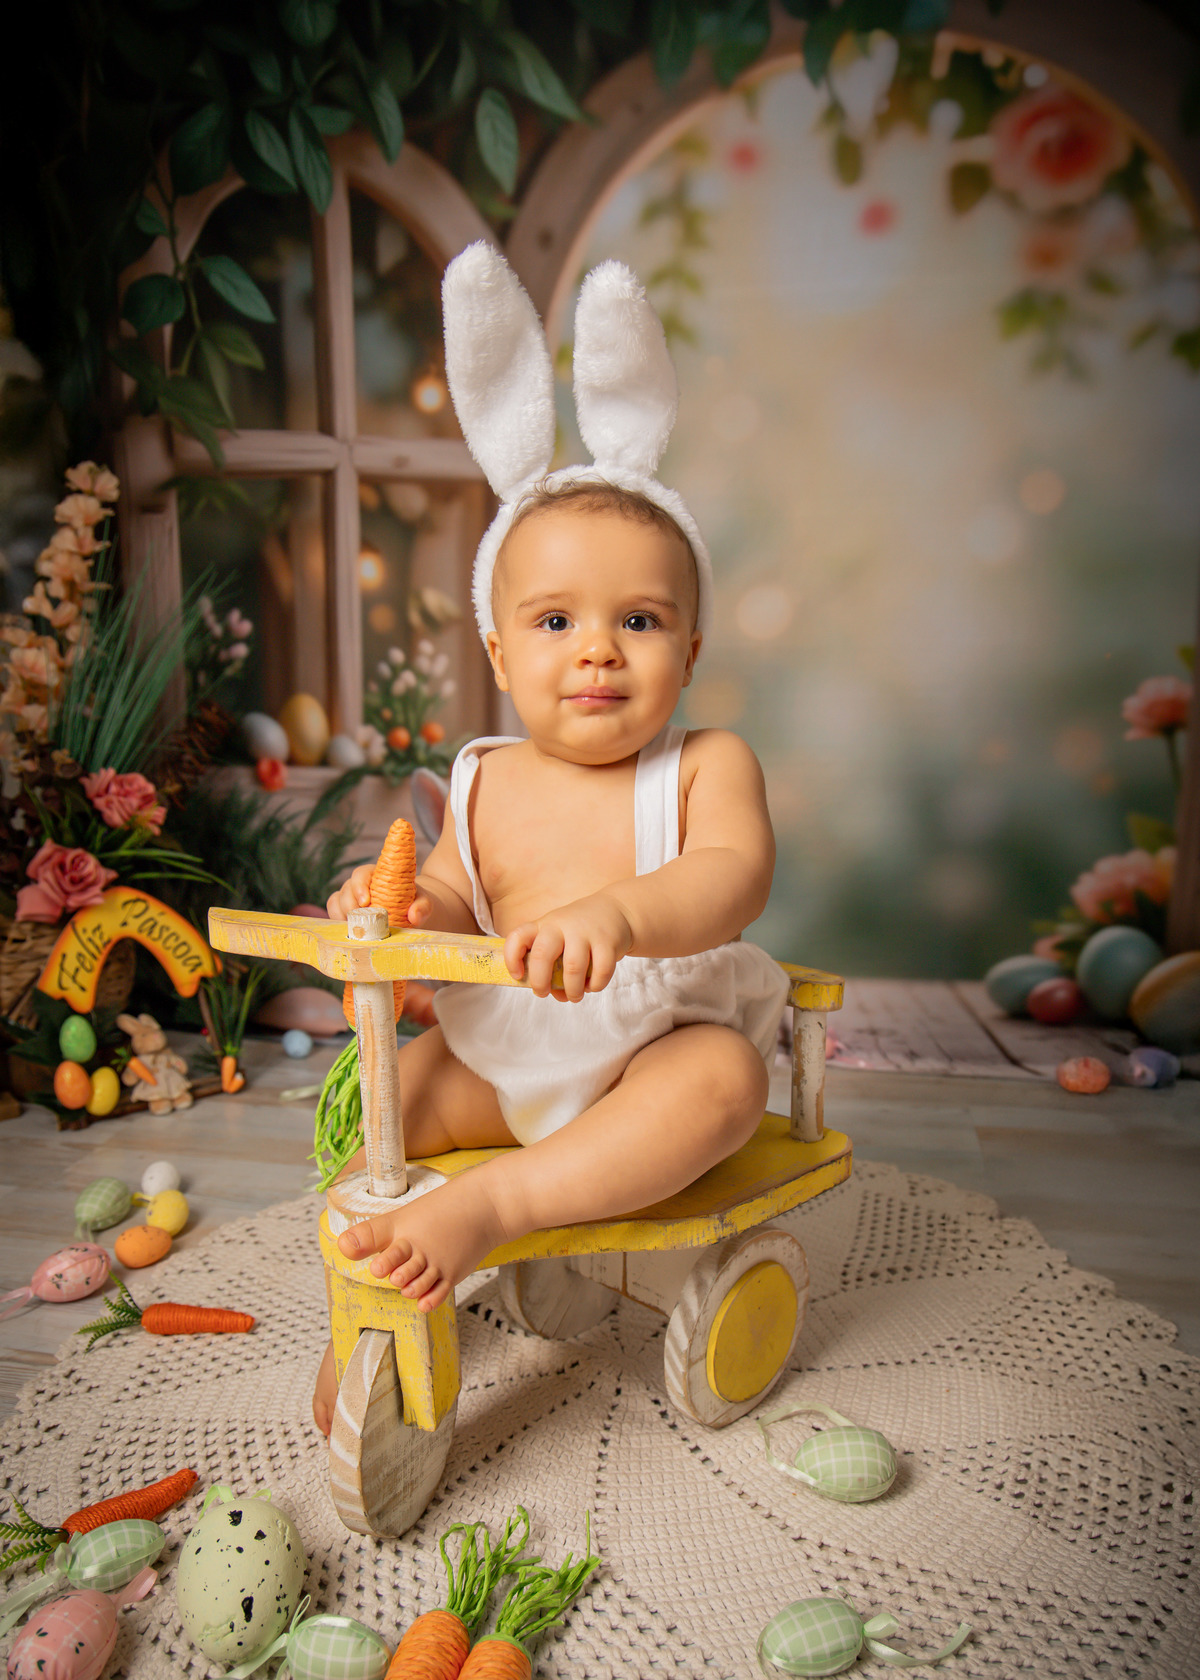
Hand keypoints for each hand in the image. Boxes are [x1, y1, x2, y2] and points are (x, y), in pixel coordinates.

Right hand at [326, 864, 435, 928]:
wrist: (411, 912)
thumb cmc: (416, 903)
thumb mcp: (424, 902)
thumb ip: (423, 906)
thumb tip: (414, 916)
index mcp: (377, 875)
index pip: (361, 874)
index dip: (359, 886)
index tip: (365, 901)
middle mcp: (360, 885)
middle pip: (346, 889)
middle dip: (349, 905)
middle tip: (359, 920)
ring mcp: (351, 898)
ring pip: (337, 901)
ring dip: (342, 915)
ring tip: (355, 929)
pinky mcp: (346, 912)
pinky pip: (334, 913)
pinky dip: (337, 922)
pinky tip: (348, 933)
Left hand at [503, 894, 632, 1002]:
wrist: (615, 909)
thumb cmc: (579, 932)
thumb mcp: (560, 939)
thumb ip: (553, 967)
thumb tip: (557, 994)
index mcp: (544, 925)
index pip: (518, 936)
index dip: (512, 958)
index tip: (517, 975)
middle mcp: (562, 925)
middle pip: (542, 954)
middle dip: (539, 981)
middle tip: (542, 993)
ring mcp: (585, 932)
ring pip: (573, 968)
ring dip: (572, 990)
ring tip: (574, 996)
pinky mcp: (607, 941)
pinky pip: (601, 971)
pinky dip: (595, 985)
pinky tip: (593, 986)